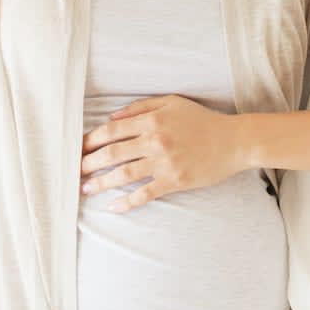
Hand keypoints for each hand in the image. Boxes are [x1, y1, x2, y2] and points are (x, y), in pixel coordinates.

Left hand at [79, 94, 248, 212]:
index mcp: (152, 120)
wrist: (234, 141)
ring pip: (124, 174)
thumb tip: (111, 117)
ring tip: (86, 188)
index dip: (91, 140)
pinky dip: (127, 202)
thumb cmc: (202, 120)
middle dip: (89, 163)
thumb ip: (140, 107)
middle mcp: (155, 140)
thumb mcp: (172, 103)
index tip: (78, 149)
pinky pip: (145, 194)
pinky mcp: (174, 181)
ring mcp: (164, 162)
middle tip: (75, 171)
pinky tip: (112, 207)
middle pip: (112, 153)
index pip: (112, 131)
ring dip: (101, 183)